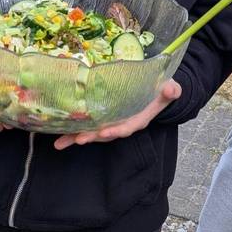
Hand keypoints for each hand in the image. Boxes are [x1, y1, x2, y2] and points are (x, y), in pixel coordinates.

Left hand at [53, 79, 180, 149]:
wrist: (155, 94)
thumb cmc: (161, 91)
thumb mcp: (169, 88)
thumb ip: (172, 90)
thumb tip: (172, 89)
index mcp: (139, 119)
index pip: (128, 127)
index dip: (117, 130)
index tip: (105, 132)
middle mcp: (123, 124)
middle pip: (106, 133)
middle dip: (92, 137)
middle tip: (79, 139)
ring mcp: (112, 123)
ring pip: (93, 133)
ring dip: (77, 138)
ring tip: (60, 143)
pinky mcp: (102, 120)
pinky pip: (86, 127)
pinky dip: (72, 133)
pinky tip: (58, 137)